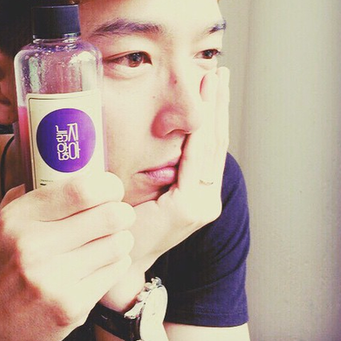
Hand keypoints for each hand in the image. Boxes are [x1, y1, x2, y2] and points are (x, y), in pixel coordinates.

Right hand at [0, 172, 134, 340]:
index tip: (112, 188)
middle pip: (107, 216)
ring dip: (122, 238)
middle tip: (121, 213)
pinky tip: (102, 263)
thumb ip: (36, 193)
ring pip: (117, 245)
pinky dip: (115, 264)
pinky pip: (114, 272)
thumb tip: (79, 170)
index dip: (108, 186)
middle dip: (123, 212)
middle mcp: (33, 247)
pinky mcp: (69, 308)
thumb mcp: (5, 220)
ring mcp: (52, 280)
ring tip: (113, 238)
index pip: (80, 190)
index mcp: (18, 218)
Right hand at [102, 67, 229, 308]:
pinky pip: (210, 161)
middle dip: (218, 106)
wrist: (128, 266)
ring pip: (217, 151)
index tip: (206, 81)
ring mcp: (207, 202)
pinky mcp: (204, 201)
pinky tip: (210, 117)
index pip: (200, 147)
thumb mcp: (126, 201)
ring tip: (221, 87)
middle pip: (216, 144)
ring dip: (219, 116)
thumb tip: (157, 133)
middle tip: (220, 73)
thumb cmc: (120, 235)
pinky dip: (211, 134)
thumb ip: (147, 173)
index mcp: (188, 202)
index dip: (203, 112)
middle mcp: (205, 201)